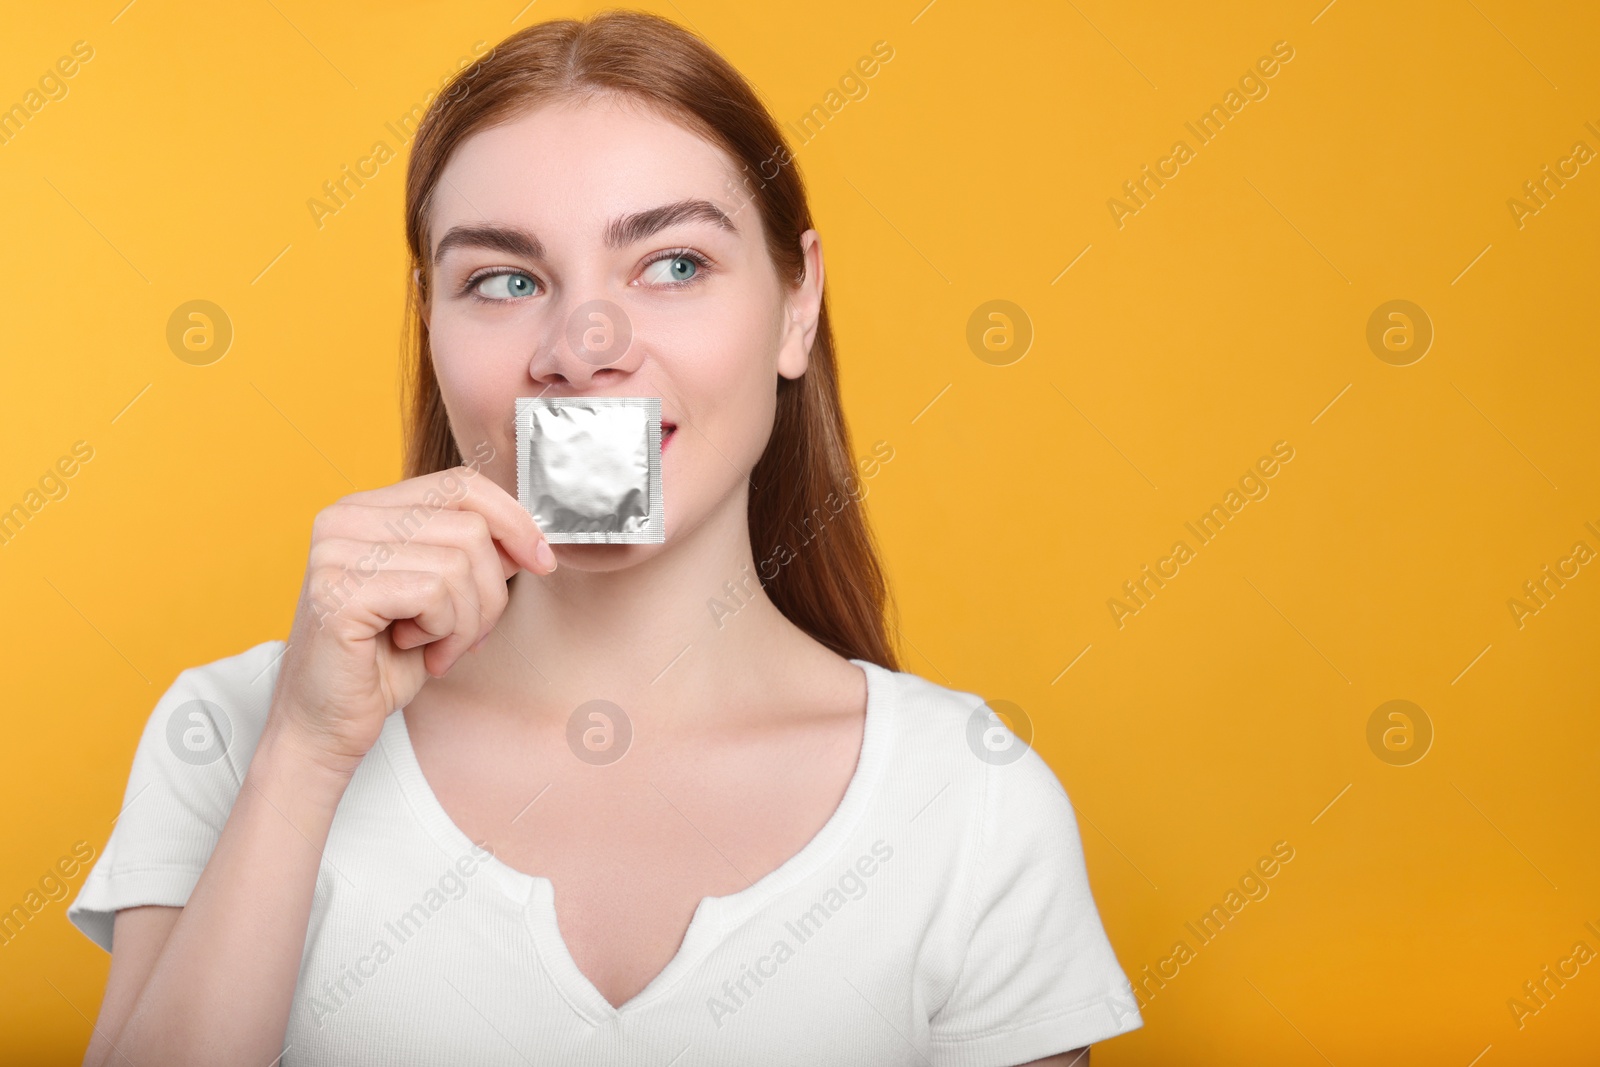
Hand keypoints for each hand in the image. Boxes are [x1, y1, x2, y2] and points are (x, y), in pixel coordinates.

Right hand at [266, 464, 553, 776]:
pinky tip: (416, 650)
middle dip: (490, 592)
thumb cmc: (384, 662)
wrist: (327, 725)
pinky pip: (434, 593)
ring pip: (459, 563)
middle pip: (470, 527)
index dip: (513, 520)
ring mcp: (335, 552)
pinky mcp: (338, 591)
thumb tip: (528, 538)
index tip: (541, 561)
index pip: (459, 483)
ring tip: (438, 646)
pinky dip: (445, 632)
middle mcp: (344, 519)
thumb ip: (476, 557)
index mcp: (367, 509)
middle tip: (468, 635)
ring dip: (467, 621)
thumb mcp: (445, 597)